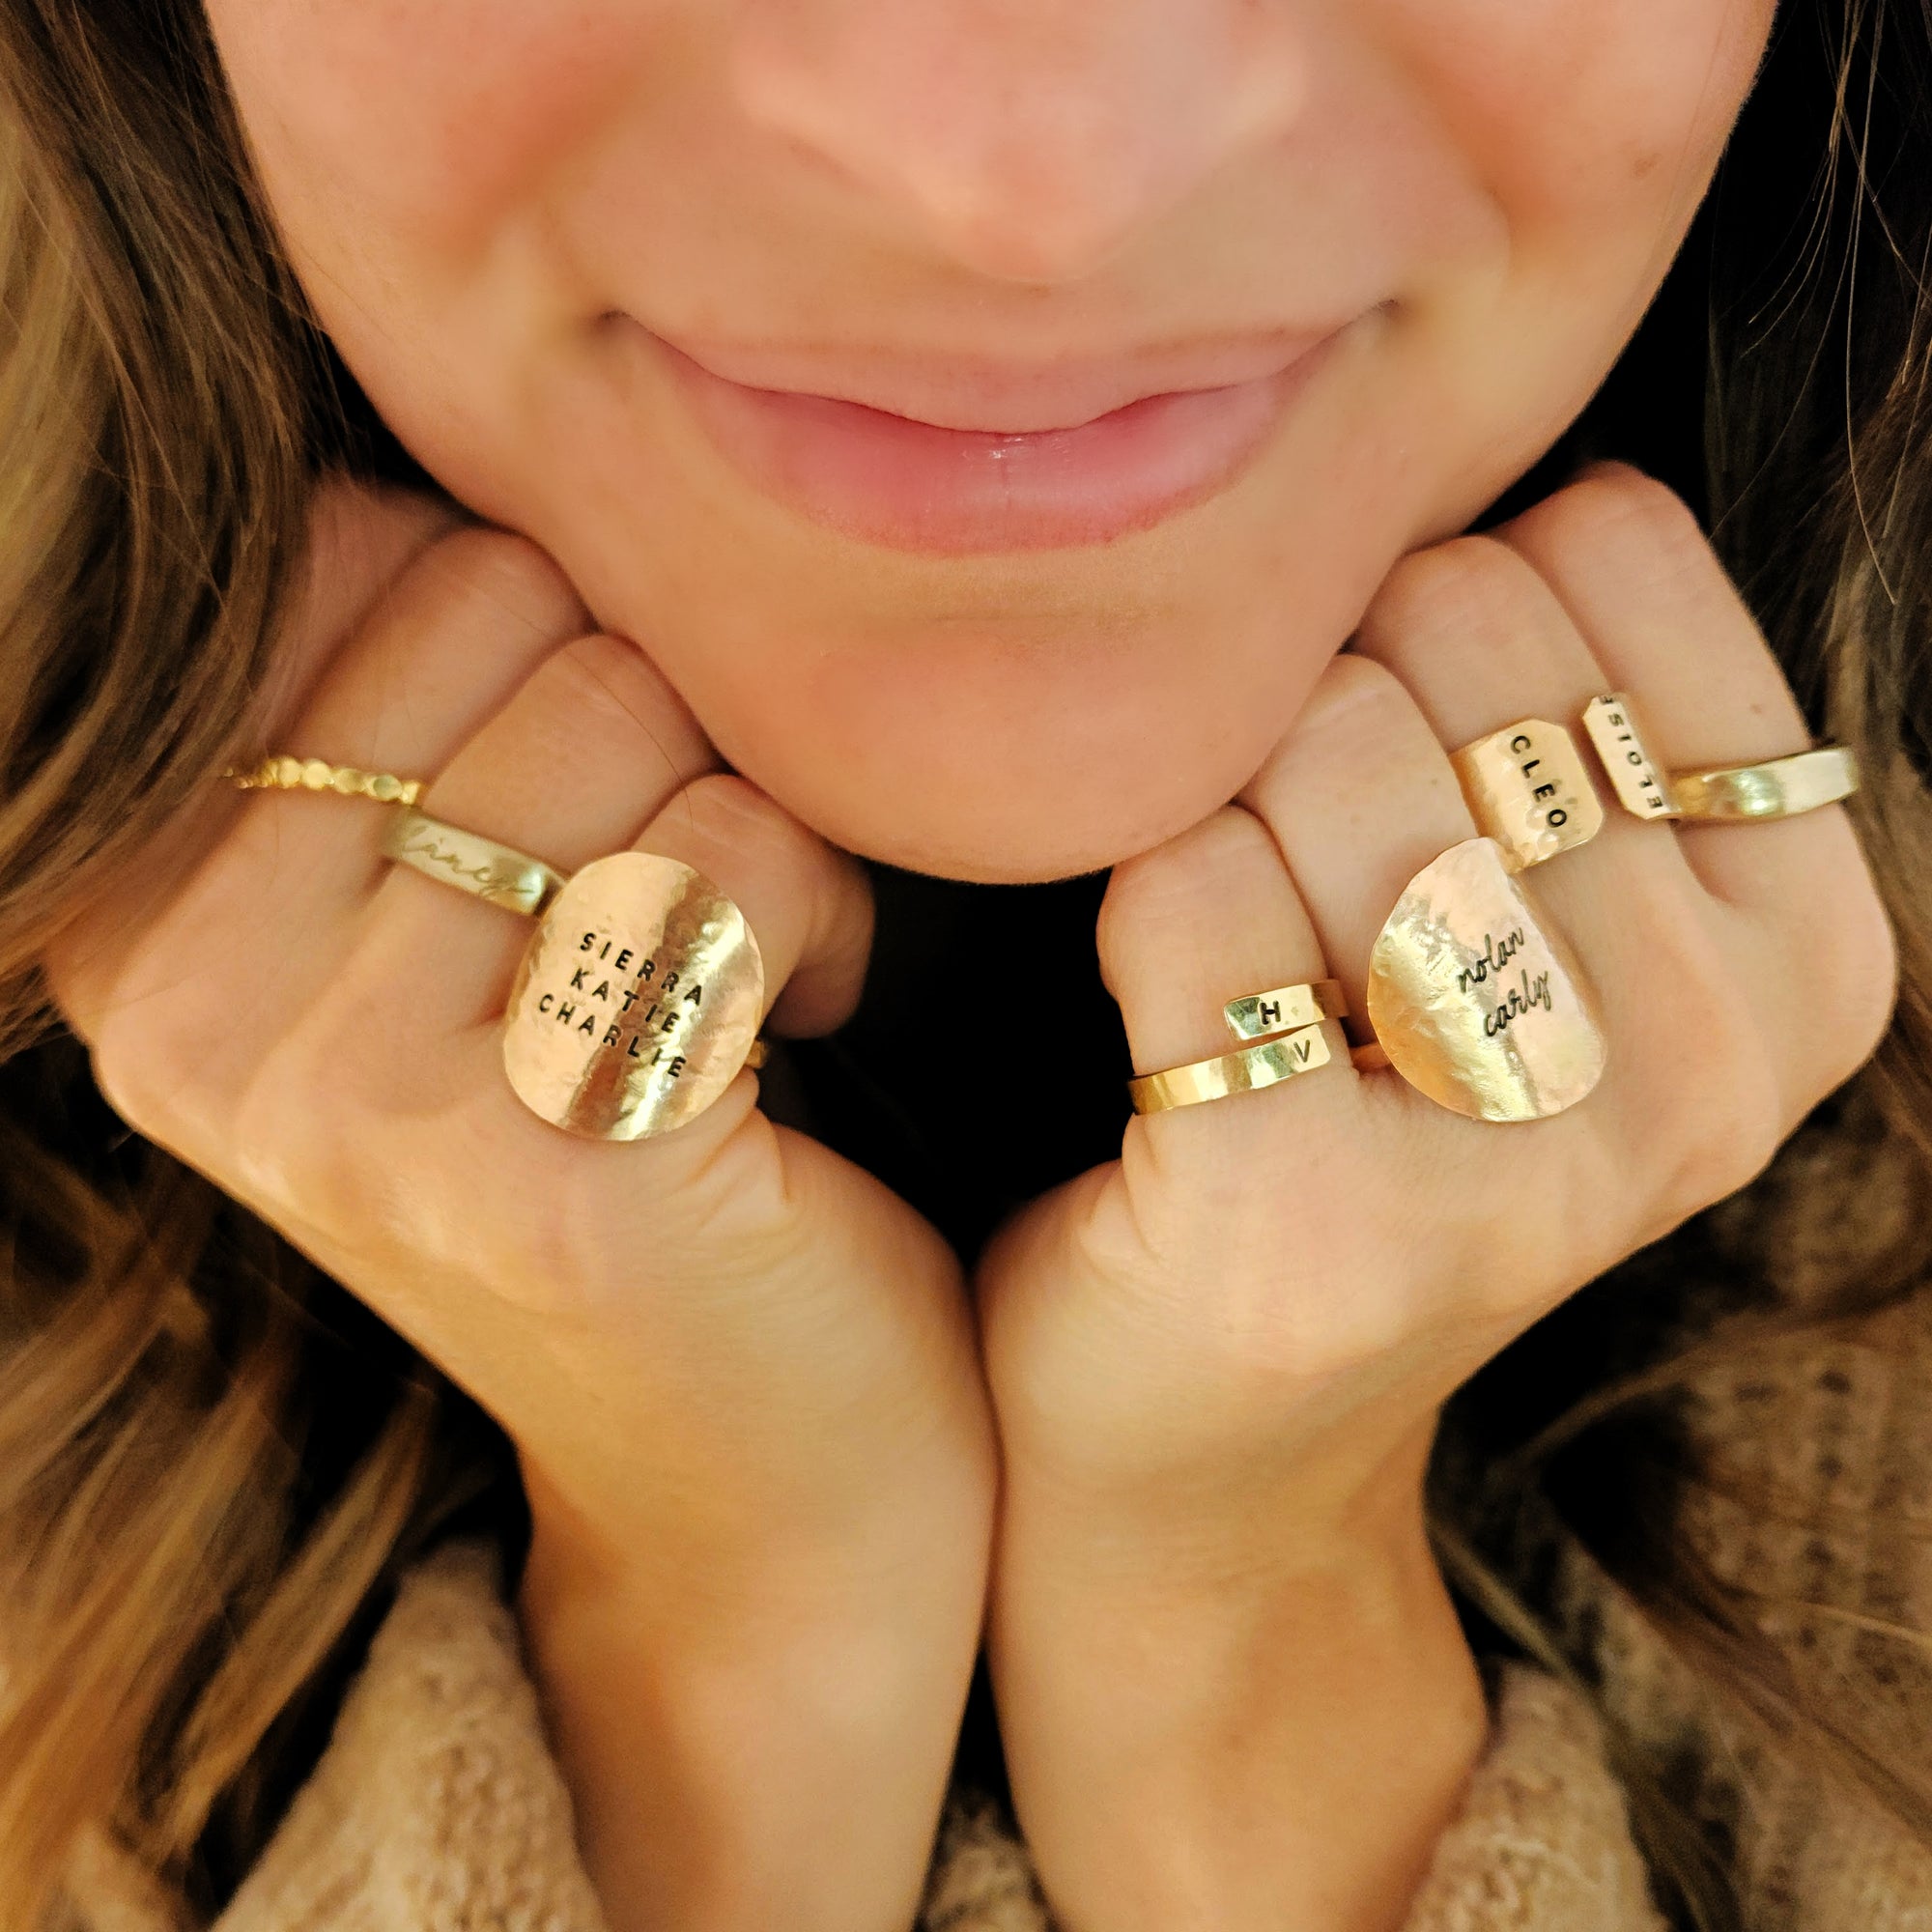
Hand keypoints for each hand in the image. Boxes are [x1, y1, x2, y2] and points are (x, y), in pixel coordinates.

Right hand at [43, 483, 995, 1931]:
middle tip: (691, 892)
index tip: (589, 803)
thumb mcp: (455, 918)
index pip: (363, 564)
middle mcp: (196, 1011)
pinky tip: (801, 1019)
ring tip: (747, 968)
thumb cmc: (630, 1140)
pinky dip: (819, 913)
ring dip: (752, 826)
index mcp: (143, 921)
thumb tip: (417, 473)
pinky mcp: (539, 1162)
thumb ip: (396, 706)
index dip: (548, 641)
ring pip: (625, 722)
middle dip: (660, 725)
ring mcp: (349, 1096)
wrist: (752, 1471)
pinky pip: (726, 864)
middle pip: (505, 620)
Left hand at [976, 464, 1896, 1931]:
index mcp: (1807, 943)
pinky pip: (1187, 890)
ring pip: (1326, 744)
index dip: (1436, 608)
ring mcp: (1531, 1154)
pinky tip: (1160, 1012)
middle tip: (1294, 862)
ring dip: (1224, 804)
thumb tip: (1452, 459)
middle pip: (1456, 630)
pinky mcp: (1316, 1220)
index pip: (1604, 549)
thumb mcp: (1549, 922)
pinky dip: (1135, 904)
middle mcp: (1718, 1051)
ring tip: (1240, 946)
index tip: (1400, 753)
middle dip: (1321, 698)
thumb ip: (1561, 699)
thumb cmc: (1366, 1120)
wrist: (1220, 1439)